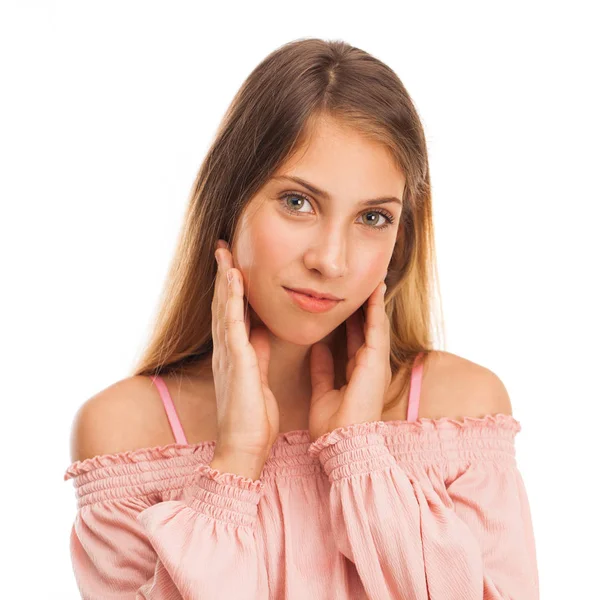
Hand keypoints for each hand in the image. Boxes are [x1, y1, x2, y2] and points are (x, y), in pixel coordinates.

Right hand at [210, 239, 279, 460]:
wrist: (245, 448)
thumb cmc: (253, 418)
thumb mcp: (258, 377)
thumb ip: (257, 353)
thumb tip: (261, 332)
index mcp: (234, 354)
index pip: (231, 313)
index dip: (231, 289)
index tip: (233, 265)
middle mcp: (226, 350)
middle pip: (222, 304)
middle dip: (223, 276)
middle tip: (223, 249)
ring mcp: (228, 354)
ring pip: (223, 308)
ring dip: (224, 279)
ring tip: (224, 253)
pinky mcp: (235, 361)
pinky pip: (232, 323)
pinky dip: (231, 298)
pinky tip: (232, 278)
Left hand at [308, 281, 391, 442]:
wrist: (342, 442)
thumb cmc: (334, 425)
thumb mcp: (323, 390)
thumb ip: (322, 368)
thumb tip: (318, 346)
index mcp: (358, 373)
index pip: (355, 340)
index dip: (352, 321)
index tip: (346, 303)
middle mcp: (370, 366)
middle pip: (368, 328)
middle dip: (365, 307)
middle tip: (362, 284)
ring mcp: (376, 363)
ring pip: (375, 324)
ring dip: (374, 302)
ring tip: (373, 280)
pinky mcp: (376, 361)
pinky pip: (377, 328)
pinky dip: (376, 308)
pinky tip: (375, 291)